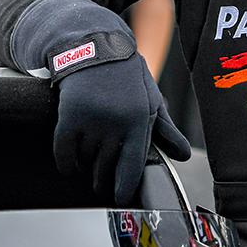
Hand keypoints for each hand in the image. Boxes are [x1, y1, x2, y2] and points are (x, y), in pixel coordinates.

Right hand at [54, 51, 189, 203]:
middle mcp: (116, 121)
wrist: (96, 49)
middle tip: (101, 181)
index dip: (124, 187)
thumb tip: (182, 155)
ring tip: (88, 160)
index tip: (119, 198)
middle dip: (102, 178)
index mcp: (139, 119)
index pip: (131, 166)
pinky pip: (64, 152)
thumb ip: (166, 130)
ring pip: (85, 161)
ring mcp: (91, 119)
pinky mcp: (69, 116)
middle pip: (105, 168)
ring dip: (85, 166)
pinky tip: (70, 164)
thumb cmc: (127, 79)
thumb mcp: (150, 100)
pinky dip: (66, 163)